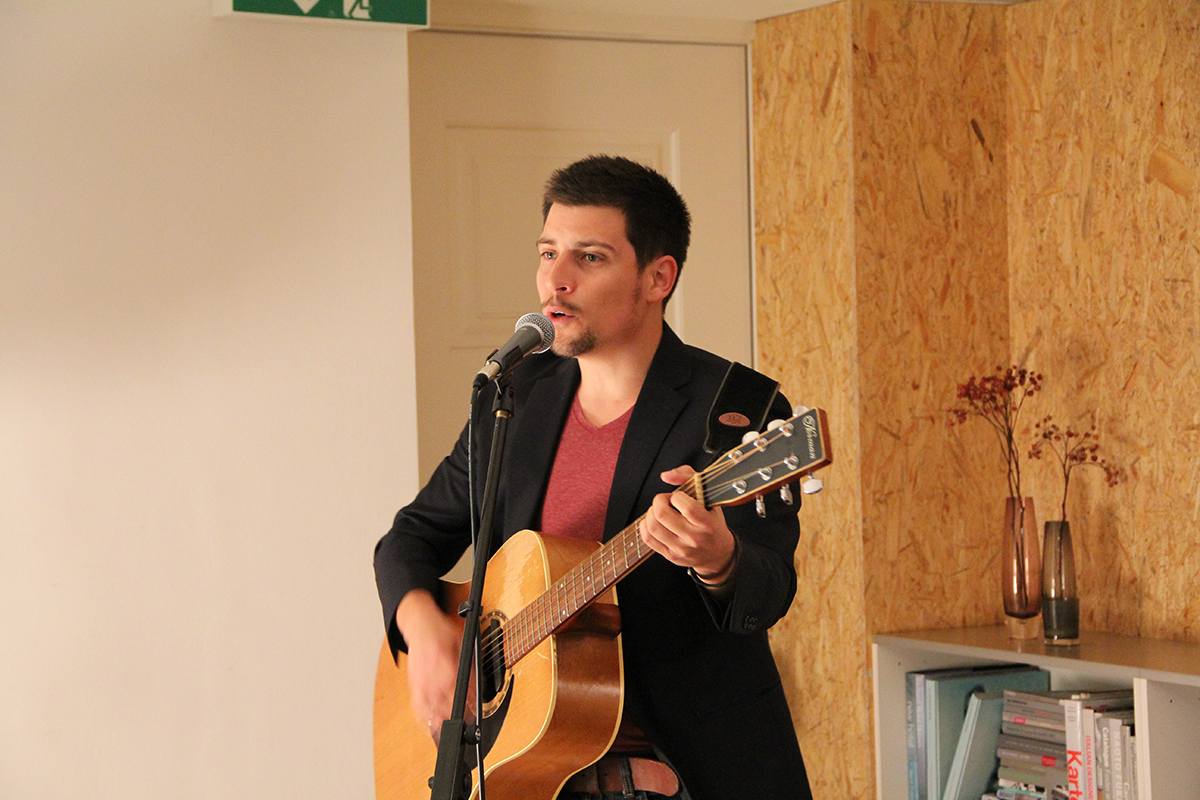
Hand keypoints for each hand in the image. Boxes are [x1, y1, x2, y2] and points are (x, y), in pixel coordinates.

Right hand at [394, 590, 469, 741]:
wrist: (422, 627)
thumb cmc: (444, 635)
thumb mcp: (465, 646)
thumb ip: (472, 669)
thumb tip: (479, 689)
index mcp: (451, 669)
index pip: (463, 695)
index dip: (470, 709)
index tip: (475, 717)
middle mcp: (436, 679)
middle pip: (448, 708)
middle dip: (457, 721)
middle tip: (465, 728)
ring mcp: (423, 685)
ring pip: (432, 712)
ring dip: (442, 724)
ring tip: (449, 733)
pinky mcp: (414, 688)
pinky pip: (418, 710)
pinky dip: (425, 721)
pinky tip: (431, 728)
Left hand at [639, 465, 736, 581]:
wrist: (718, 554)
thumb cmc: (713, 524)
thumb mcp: (710, 500)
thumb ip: (690, 478)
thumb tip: (665, 475)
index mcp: (708, 524)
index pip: (686, 507)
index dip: (677, 496)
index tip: (679, 496)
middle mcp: (695, 538)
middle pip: (663, 515)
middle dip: (659, 500)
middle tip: (665, 500)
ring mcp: (681, 549)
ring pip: (653, 527)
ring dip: (650, 512)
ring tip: (658, 510)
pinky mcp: (670, 556)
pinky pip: (648, 539)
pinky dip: (645, 525)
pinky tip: (652, 520)